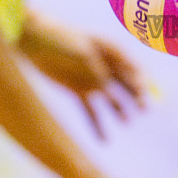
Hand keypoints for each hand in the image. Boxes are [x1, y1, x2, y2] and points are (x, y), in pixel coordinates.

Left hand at [19, 13, 144, 138]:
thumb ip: (92, 63)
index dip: (139, 78)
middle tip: (144, 109)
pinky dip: (97, 126)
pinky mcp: (78, 91)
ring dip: (120, 110)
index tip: (144, 91)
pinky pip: (91, 111)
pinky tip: (104, 141)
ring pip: (111, 99)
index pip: (131, 66)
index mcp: (109, 50)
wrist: (33, 40)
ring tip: (126, 122)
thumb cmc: (57, 37)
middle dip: (136, 96)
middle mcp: (105, 66)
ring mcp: (92, 80)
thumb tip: (104, 80)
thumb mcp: (77, 48)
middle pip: (126, 84)